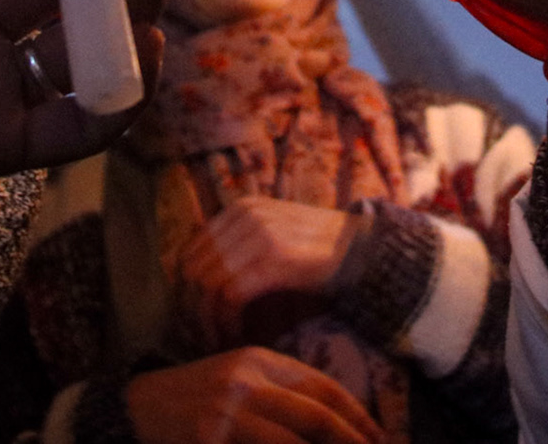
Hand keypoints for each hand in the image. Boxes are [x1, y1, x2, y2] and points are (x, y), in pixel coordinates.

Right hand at [127, 348, 384, 443]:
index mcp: (259, 360)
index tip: (381, 438)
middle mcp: (247, 380)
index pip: (323, 387)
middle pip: (316, 415)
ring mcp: (227, 411)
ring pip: (294, 442)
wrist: (134, 409)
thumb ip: (280, 392)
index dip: (358, 416)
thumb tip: (335, 422)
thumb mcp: (238, 380)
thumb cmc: (193, 399)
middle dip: (353, 440)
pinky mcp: (210, 437)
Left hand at [175, 197, 363, 347]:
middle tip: (197, 335)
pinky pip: (231, 294)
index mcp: (240, 208)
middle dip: (190, 308)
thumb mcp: (272, 237)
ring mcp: (259, 234)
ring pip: (208, 282)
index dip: (184, 289)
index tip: (191, 318)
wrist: (363, 250)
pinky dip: (227, 320)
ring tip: (215, 340)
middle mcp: (245, 215)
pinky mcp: (274, 258)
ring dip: (207, 319)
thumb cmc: (316, 253)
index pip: (190, 250)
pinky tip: (235, 335)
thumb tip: (197, 280)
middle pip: (193, 267)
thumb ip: (238, 247)